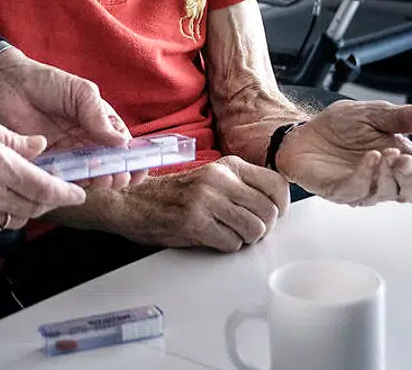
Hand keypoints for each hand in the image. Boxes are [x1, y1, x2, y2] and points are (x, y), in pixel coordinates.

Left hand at [0, 48, 141, 189]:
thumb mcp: (78, 92)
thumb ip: (98, 115)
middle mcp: (83, 140)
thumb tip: (121, 141)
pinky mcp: (45, 163)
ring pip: (87, 174)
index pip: (120, 144)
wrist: (4, 85)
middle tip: (120, 177)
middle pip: (107, 164)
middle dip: (117, 173)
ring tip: (103, 179)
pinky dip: (72, 182)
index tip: (140, 169)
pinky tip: (78, 182)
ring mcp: (65, 153)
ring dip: (98, 180)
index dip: (132, 158)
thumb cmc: (43, 82)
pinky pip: (62, 177)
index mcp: (96, 121)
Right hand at [0, 107, 84, 231]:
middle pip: (35, 208)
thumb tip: (39, 146)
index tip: (78, 193)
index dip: (66, 193)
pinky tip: (3, 199)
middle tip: (57, 190)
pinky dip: (5, 214)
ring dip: (29, 209)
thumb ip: (15, 138)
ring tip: (30, 193)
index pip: (44, 188)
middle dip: (50, 201)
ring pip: (16, 220)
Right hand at [110, 157, 291, 252]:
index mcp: (227, 166)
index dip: (280, 207)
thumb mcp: (211, 180)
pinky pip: (231, 244)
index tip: (272, 216)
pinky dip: (226, 247)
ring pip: (254, 230)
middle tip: (246, 231)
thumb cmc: (173, 195)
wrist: (131, 201)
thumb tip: (274, 208)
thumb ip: (240, 188)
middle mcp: (220, 178)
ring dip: (244, 239)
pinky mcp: (194, 221)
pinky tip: (210, 238)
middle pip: (269, 212)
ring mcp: (207, 199)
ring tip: (227, 234)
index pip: (277, 184)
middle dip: (263, 229)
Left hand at [276, 100, 411, 205]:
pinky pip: (358, 190)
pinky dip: (366, 175)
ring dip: (390, 175)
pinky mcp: (341, 191)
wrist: (304, 131)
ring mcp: (364, 187)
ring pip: (388, 193)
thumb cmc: (339, 126)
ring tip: (386, 154)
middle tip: (406, 159)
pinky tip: (370, 159)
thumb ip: (404, 117)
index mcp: (400, 158)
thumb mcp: (374, 114)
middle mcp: (386, 178)